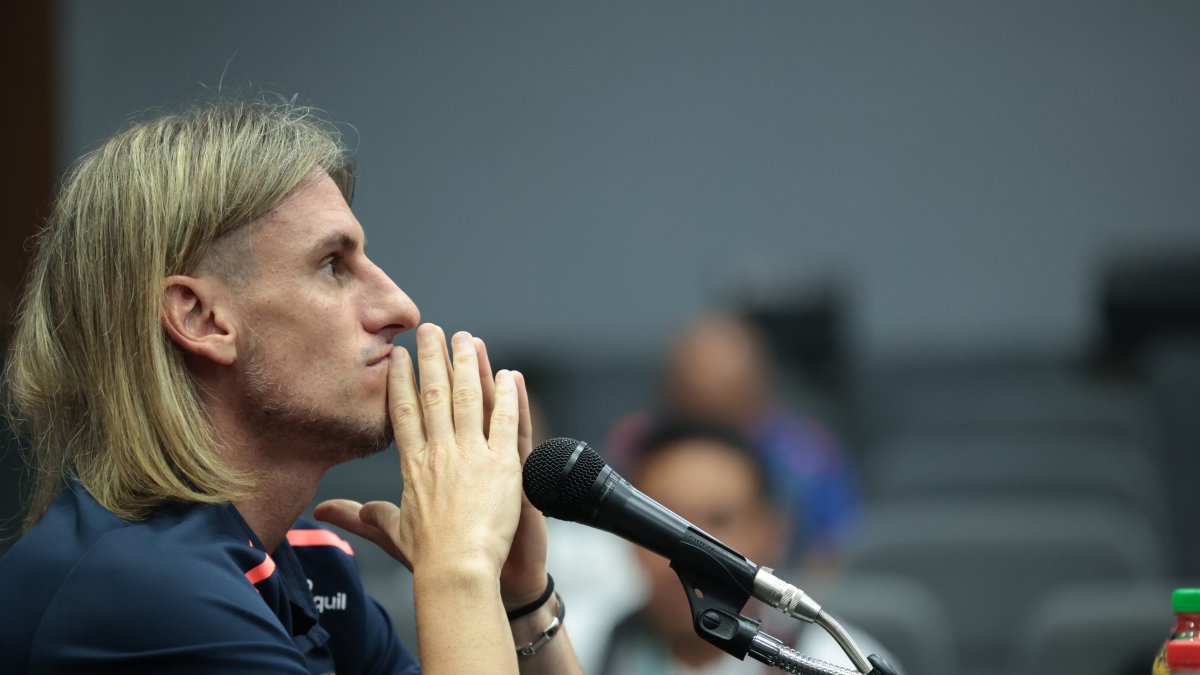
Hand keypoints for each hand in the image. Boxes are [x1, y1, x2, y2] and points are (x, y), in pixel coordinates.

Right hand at [315, 323, 523, 579]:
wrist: (460, 571)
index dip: (401, 382)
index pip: (404, 414)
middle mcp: (440, 453)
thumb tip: (326, 513)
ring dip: (466, 365)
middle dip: (431, 359)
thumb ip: (363, 516)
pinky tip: (509, 374)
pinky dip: (508, 395)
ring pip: (468, 398)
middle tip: (430, 330)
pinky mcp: (503, 463)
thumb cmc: (429, 558)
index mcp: (414, 466)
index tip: (398, 357)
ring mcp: (472, 455)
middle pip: (434, 395)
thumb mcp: (393, 532)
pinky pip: (505, 420)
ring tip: (465, 338)